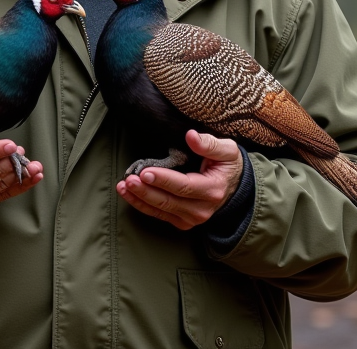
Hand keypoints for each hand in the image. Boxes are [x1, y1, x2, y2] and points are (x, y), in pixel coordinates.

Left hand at [116, 130, 242, 229]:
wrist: (234, 187)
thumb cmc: (228, 164)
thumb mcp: (227, 150)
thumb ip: (209, 143)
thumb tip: (191, 136)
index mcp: (212, 189)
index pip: (184, 186)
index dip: (164, 180)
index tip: (146, 172)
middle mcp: (201, 209)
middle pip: (168, 201)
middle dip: (146, 191)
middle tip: (129, 179)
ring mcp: (191, 218)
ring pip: (160, 210)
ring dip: (139, 198)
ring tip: (123, 186)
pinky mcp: (182, 221)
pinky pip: (158, 215)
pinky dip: (141, 205)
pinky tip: (127, 194)